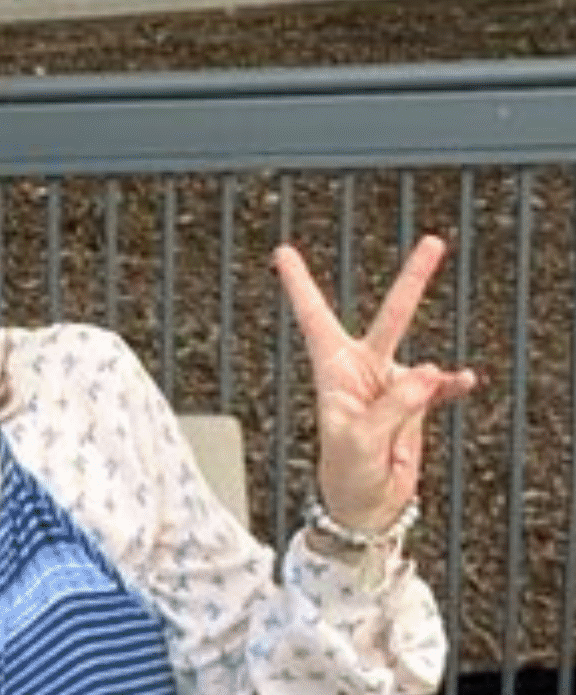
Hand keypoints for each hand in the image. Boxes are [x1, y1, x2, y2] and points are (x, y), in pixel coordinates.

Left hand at [275, 236, 479, 532]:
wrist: (365, 505)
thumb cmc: (346, 472)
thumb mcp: (359, 439)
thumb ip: (395, 405)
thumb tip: (430, 371)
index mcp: (332, 370)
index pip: (313, 317)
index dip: (300, 284)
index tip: (283, 251)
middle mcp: (362, 370)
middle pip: (390, 317)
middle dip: (413, 281)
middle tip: (435, 243)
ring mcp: (391, 386)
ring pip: (419, 354)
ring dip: (438, 359)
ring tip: (449, 378)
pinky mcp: (415, 407)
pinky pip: (440, 388)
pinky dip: (453, 385)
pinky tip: (466, 381)